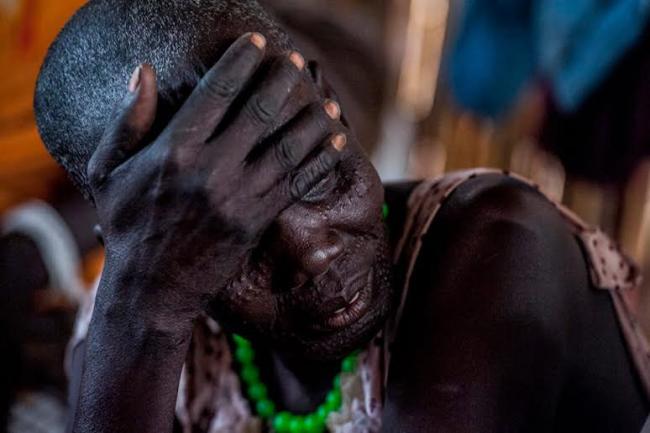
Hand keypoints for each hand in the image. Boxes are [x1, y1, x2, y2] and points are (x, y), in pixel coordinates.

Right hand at [87, 33, 346, 323]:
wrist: (151, 290)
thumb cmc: (127, 226)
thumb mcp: (107, 173)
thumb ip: (127, 122)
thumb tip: (142, 71)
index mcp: (173, 150)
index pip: (217, 91)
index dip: (242, 62)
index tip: (258, 43)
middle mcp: (211, 169)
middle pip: (259, 112)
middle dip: (281, 81)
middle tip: (294, 63)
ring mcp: (238, 197)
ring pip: (287, 146)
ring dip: (311, 119)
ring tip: (325, 101)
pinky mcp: (257, 221)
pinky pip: (296, 183)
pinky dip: (320, 160)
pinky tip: (335, 141)